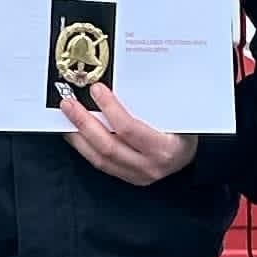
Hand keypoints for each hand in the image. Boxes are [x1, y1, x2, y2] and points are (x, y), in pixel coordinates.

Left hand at [58, 79, 197, 188]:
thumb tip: (125, 78)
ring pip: (100, 158)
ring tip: (66, 117)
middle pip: (108, 146)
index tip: (97, 90)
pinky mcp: (128, 178)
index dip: (110, 109)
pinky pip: (101, 163)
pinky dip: (85, 147)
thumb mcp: (177, 115)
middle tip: (69, 103)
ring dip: (79, 136)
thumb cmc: (185, 129)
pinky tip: (76, 133)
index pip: (130, 129)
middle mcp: (150, 166)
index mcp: (165, 148)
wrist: (191, 155)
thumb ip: (153, 102)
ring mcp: (138, 175)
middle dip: (84, 123)